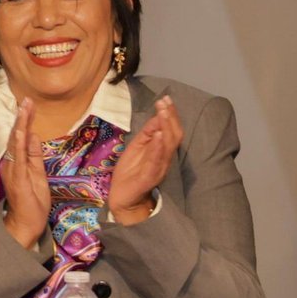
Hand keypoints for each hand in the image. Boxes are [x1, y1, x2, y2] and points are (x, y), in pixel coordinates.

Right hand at [1, 97, 51, 249]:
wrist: (26, 224)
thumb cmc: (33, 202)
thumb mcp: (38, 174)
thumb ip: (34, 155)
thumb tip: (33, 134)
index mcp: (18, 162)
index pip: (20, 137)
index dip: (25, 121)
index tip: (29, 104)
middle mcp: (12, 163)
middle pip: (16, 136)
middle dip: (22, 117)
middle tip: (27, 99)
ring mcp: (13, 169)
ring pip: (16, 142)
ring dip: (20, 124)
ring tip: (25, 108)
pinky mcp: (17, 177)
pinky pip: (18, 157)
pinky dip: (18, 142)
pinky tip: (21, 131)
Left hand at [107, 96, 181, 223]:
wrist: (123, 198)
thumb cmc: (131, 173)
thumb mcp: (137, 148)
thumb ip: (147, 134)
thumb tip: (157, 116)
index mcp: (160, 152)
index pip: (170, 131)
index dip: (170, 115)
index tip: (166, 99)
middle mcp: (164, 159)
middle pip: (173, 136)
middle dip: (170, 118)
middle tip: (165, 101)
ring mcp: (158, 168)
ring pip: (167, 147)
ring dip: (165, 128)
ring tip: (163, 113)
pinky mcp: (149, 177)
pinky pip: (156, 161)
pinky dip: (157, 148)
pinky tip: (158, 136)